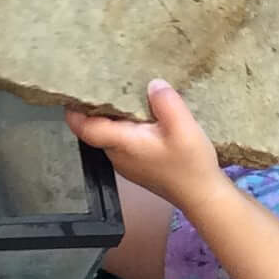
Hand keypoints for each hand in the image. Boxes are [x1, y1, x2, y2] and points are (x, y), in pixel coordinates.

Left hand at [67, 78, 226, 211]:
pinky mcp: (137, 166)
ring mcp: (126, 163)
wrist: (204, 197)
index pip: (84, 127)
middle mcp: (116, 155)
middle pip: (95, 128)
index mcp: (121, 144)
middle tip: (106, 80)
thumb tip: (152, 84)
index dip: (75, 109)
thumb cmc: (191, 165)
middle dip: (97, 106)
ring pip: (109, 134)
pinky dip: (127, 126)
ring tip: (126, 92)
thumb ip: (166, 102)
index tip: (76, 88)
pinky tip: (144, 115)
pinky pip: (123, 141)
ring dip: (114, 116)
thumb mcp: (183, 127)